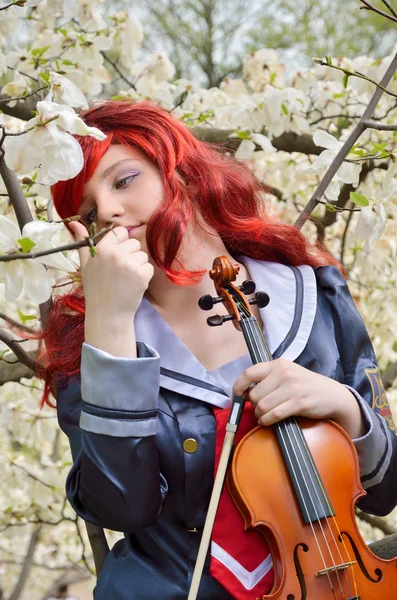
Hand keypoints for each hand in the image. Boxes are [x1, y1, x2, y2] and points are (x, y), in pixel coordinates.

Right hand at [69, 221, 153, 319]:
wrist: (107, 313)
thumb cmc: (95, 288)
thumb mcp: (85, 264)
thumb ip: (82, 242)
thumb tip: (74, 222)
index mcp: (102, 248)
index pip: (120, 232)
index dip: (121, 243)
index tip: (117, 256)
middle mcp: (116, 253)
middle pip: (134, 243)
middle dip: (130, 255)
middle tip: (121, 271)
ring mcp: (130, 264)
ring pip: (143, 255)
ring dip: (138, 266)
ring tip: (126, 278)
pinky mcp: (142, 275)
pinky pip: (149, 267)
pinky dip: (144, 276)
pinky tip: (133, 284)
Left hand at [233, 358, 366, 438]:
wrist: (332, 395)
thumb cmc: (306, 385)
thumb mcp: (287, 374)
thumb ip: (268, 379)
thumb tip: (245, 392)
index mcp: (278, 364)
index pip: (249, 373)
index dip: (238, 387)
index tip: (237, 396)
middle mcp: (284, 373)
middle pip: (254, 394)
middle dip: (254, 405)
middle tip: (259, 409)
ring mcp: (292, 387)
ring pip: (262, 406)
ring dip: (260, 415)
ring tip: (264, 416)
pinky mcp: (299, 402)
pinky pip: (274, 415)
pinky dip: (267, 421)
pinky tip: (268, 421)